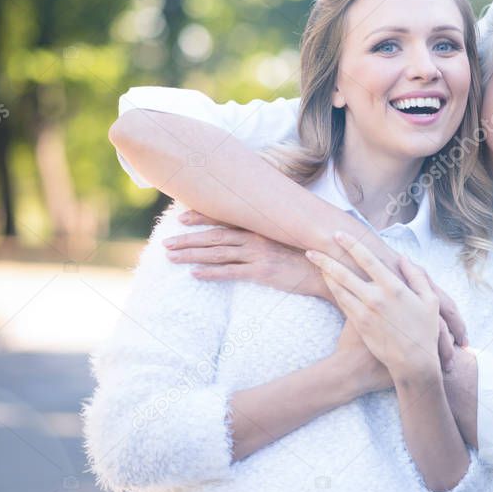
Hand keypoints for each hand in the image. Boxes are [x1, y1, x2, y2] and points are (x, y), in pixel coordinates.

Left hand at [164, 210, 328, 297]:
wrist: (326, 268)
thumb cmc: (304, 253)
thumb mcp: (284, 236)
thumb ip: (266, 231)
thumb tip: (249, 232)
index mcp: (259, 227)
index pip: (225, 220)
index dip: (202, 218)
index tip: (181, 218)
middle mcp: (255, 238)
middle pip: (215, 237)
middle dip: (188, 239)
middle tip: (166, 243)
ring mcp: (258, 254)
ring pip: (217, 253)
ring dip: (192, 255)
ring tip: (171, 258)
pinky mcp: (262, 272)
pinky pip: (231, 272)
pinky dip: (211, 272)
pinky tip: (195, 274)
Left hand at [306, 231, 442, 380]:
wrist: (412, 362)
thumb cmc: (424, 331)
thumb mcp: (430, 301)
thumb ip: (417, 277)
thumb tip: (403, 258)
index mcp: (395, 287)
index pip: (368, 260)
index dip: (351, 245)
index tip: (339, 234)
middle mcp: (376, 297)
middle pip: (344, 272)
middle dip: (326, 258)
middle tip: (311, 248)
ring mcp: (365, 312)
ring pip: (339, 287)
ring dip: (325, 272)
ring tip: (313, 261)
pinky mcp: (358, 324)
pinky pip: (341, 302)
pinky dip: (332, 288)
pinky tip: (326, 280)